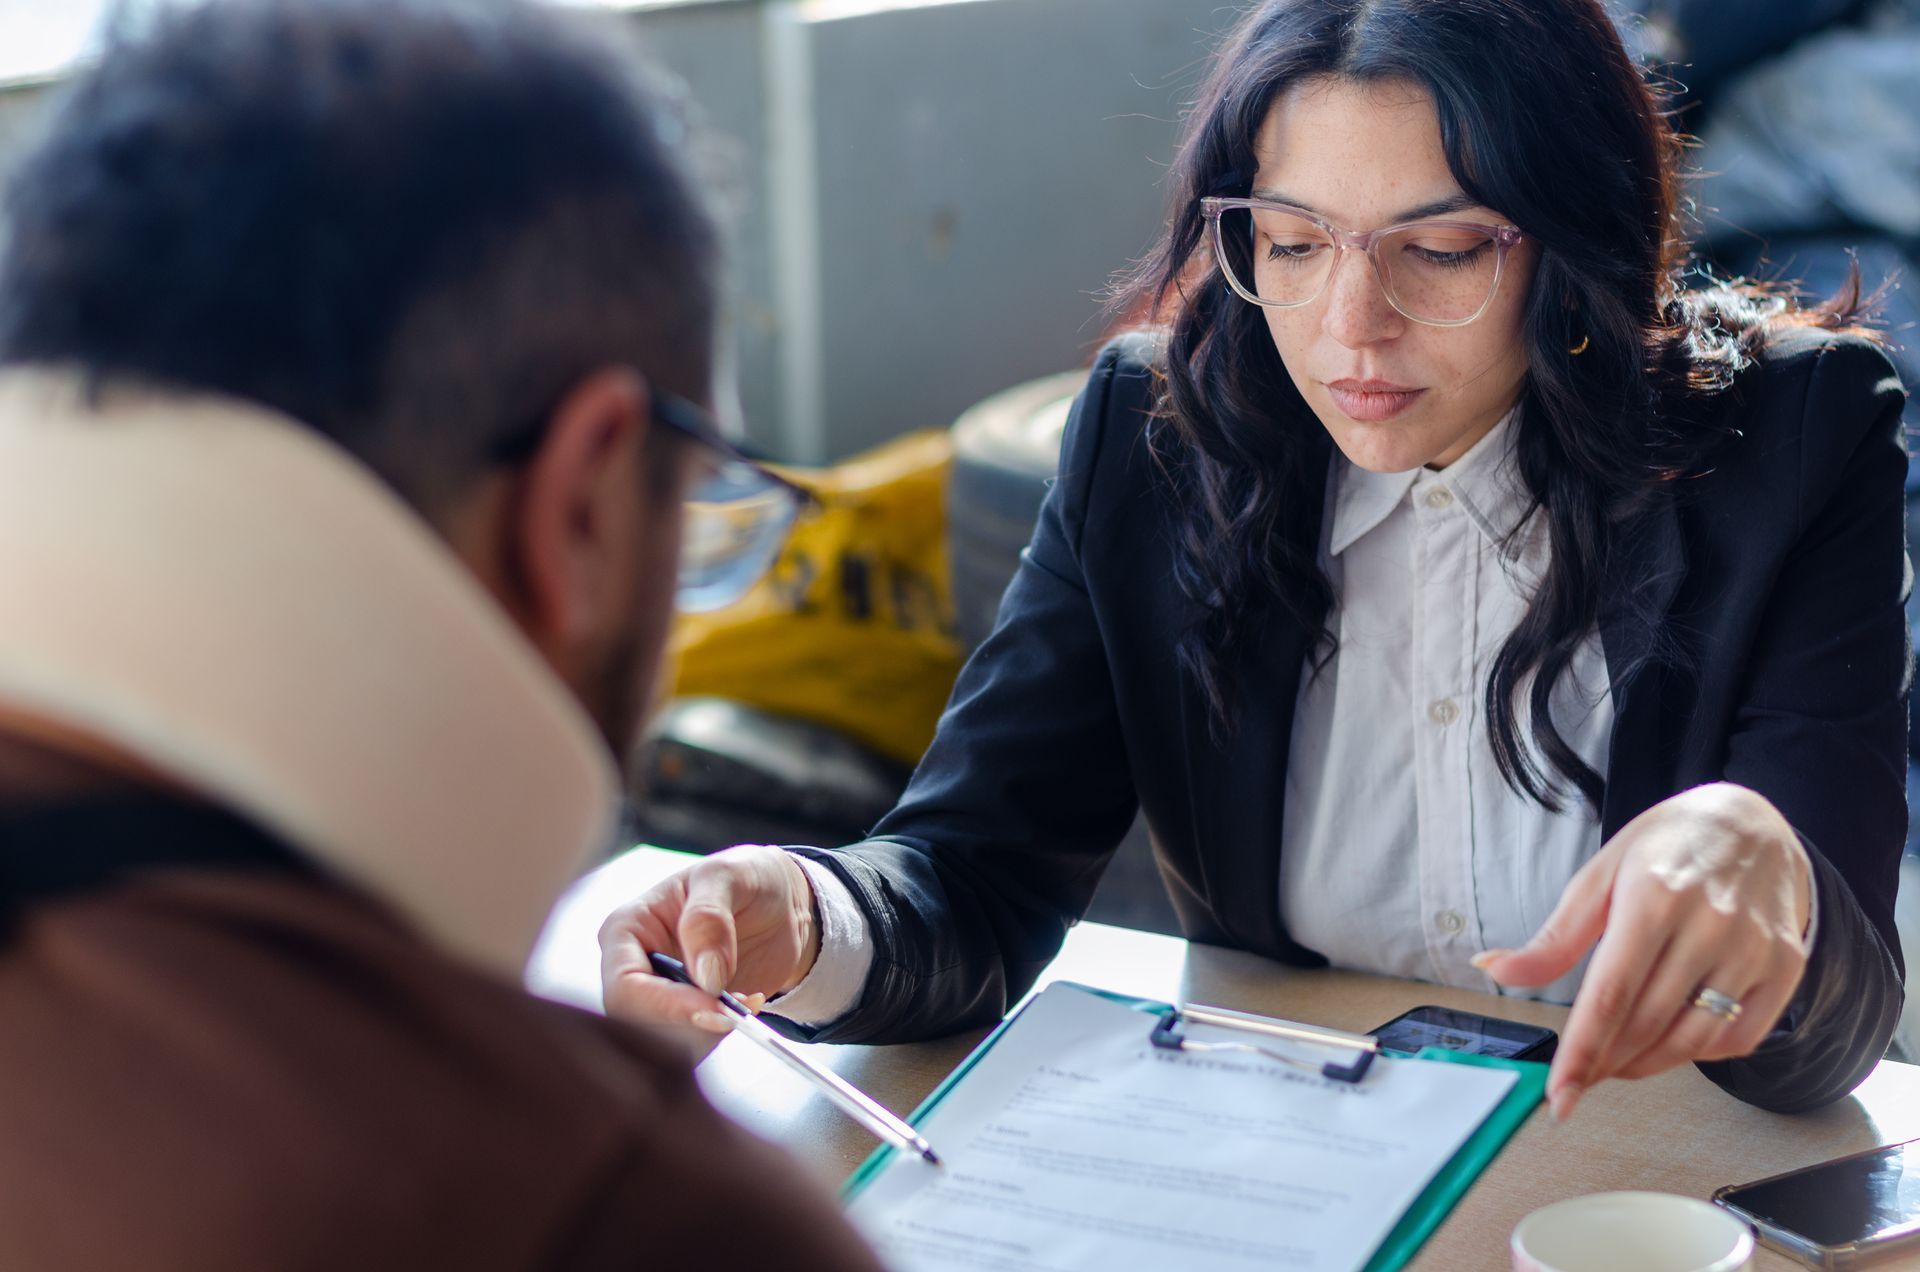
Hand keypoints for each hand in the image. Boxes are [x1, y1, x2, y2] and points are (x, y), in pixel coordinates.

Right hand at [599, 844, 821, 1038]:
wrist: (780, 904)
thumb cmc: (746, 878)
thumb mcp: (730, 876)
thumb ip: (710, 917)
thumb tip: (705, 976)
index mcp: (626, 929)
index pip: (625, 986)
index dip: (666, 1006)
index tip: (716, 1007)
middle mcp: (634, 969)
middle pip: (637, 1027)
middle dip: (690, 1028)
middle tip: (736, 1011)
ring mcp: (658, 998)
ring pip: (664, 1046)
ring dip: (710, 1034)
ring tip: (747, 998)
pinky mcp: (686, 1019)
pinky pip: (694, 1047)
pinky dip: (723, 1036)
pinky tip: (749, 1003)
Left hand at [1474, 782, 1811, 1119]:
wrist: (1753, 825)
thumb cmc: (1666, 850)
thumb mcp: (1600, 876)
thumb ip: (1554, 937)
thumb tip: (1495, 970)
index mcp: (1654, 896)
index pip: (1611, 993)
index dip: (1582, 1051)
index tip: (1559, 1094)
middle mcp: (1710, 924)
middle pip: (1648, 1022)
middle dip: (1604, 1063)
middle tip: (1577, 1079)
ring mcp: (1754, 948)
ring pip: (1692, 1039)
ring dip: (1645, 1065)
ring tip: (1616, 1063)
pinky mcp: (1786, 968)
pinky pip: (1739, 1038)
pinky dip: (1698, 1054)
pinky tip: (1670, 1044)